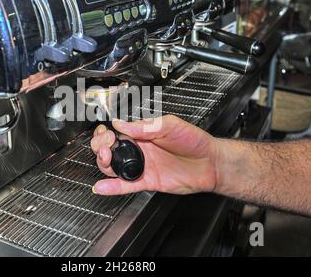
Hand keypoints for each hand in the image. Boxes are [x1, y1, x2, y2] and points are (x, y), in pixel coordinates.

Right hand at [90, 115, 220, 195]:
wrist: (209, 163)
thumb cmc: (194, 141)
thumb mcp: (170, 125)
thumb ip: (144, 126)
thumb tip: (121, 124)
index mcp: (142, 133)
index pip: (116, 132)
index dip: (106, 133)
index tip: (108, 134)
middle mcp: (139, 149)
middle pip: (110, 150)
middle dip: (101, 147)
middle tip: (105, 148)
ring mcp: (142, 166)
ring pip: (114, 167)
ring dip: (104, 164)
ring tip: (105, 160)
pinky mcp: (146, 181)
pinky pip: (125, 185)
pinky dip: (112, 187)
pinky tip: (102, 187)